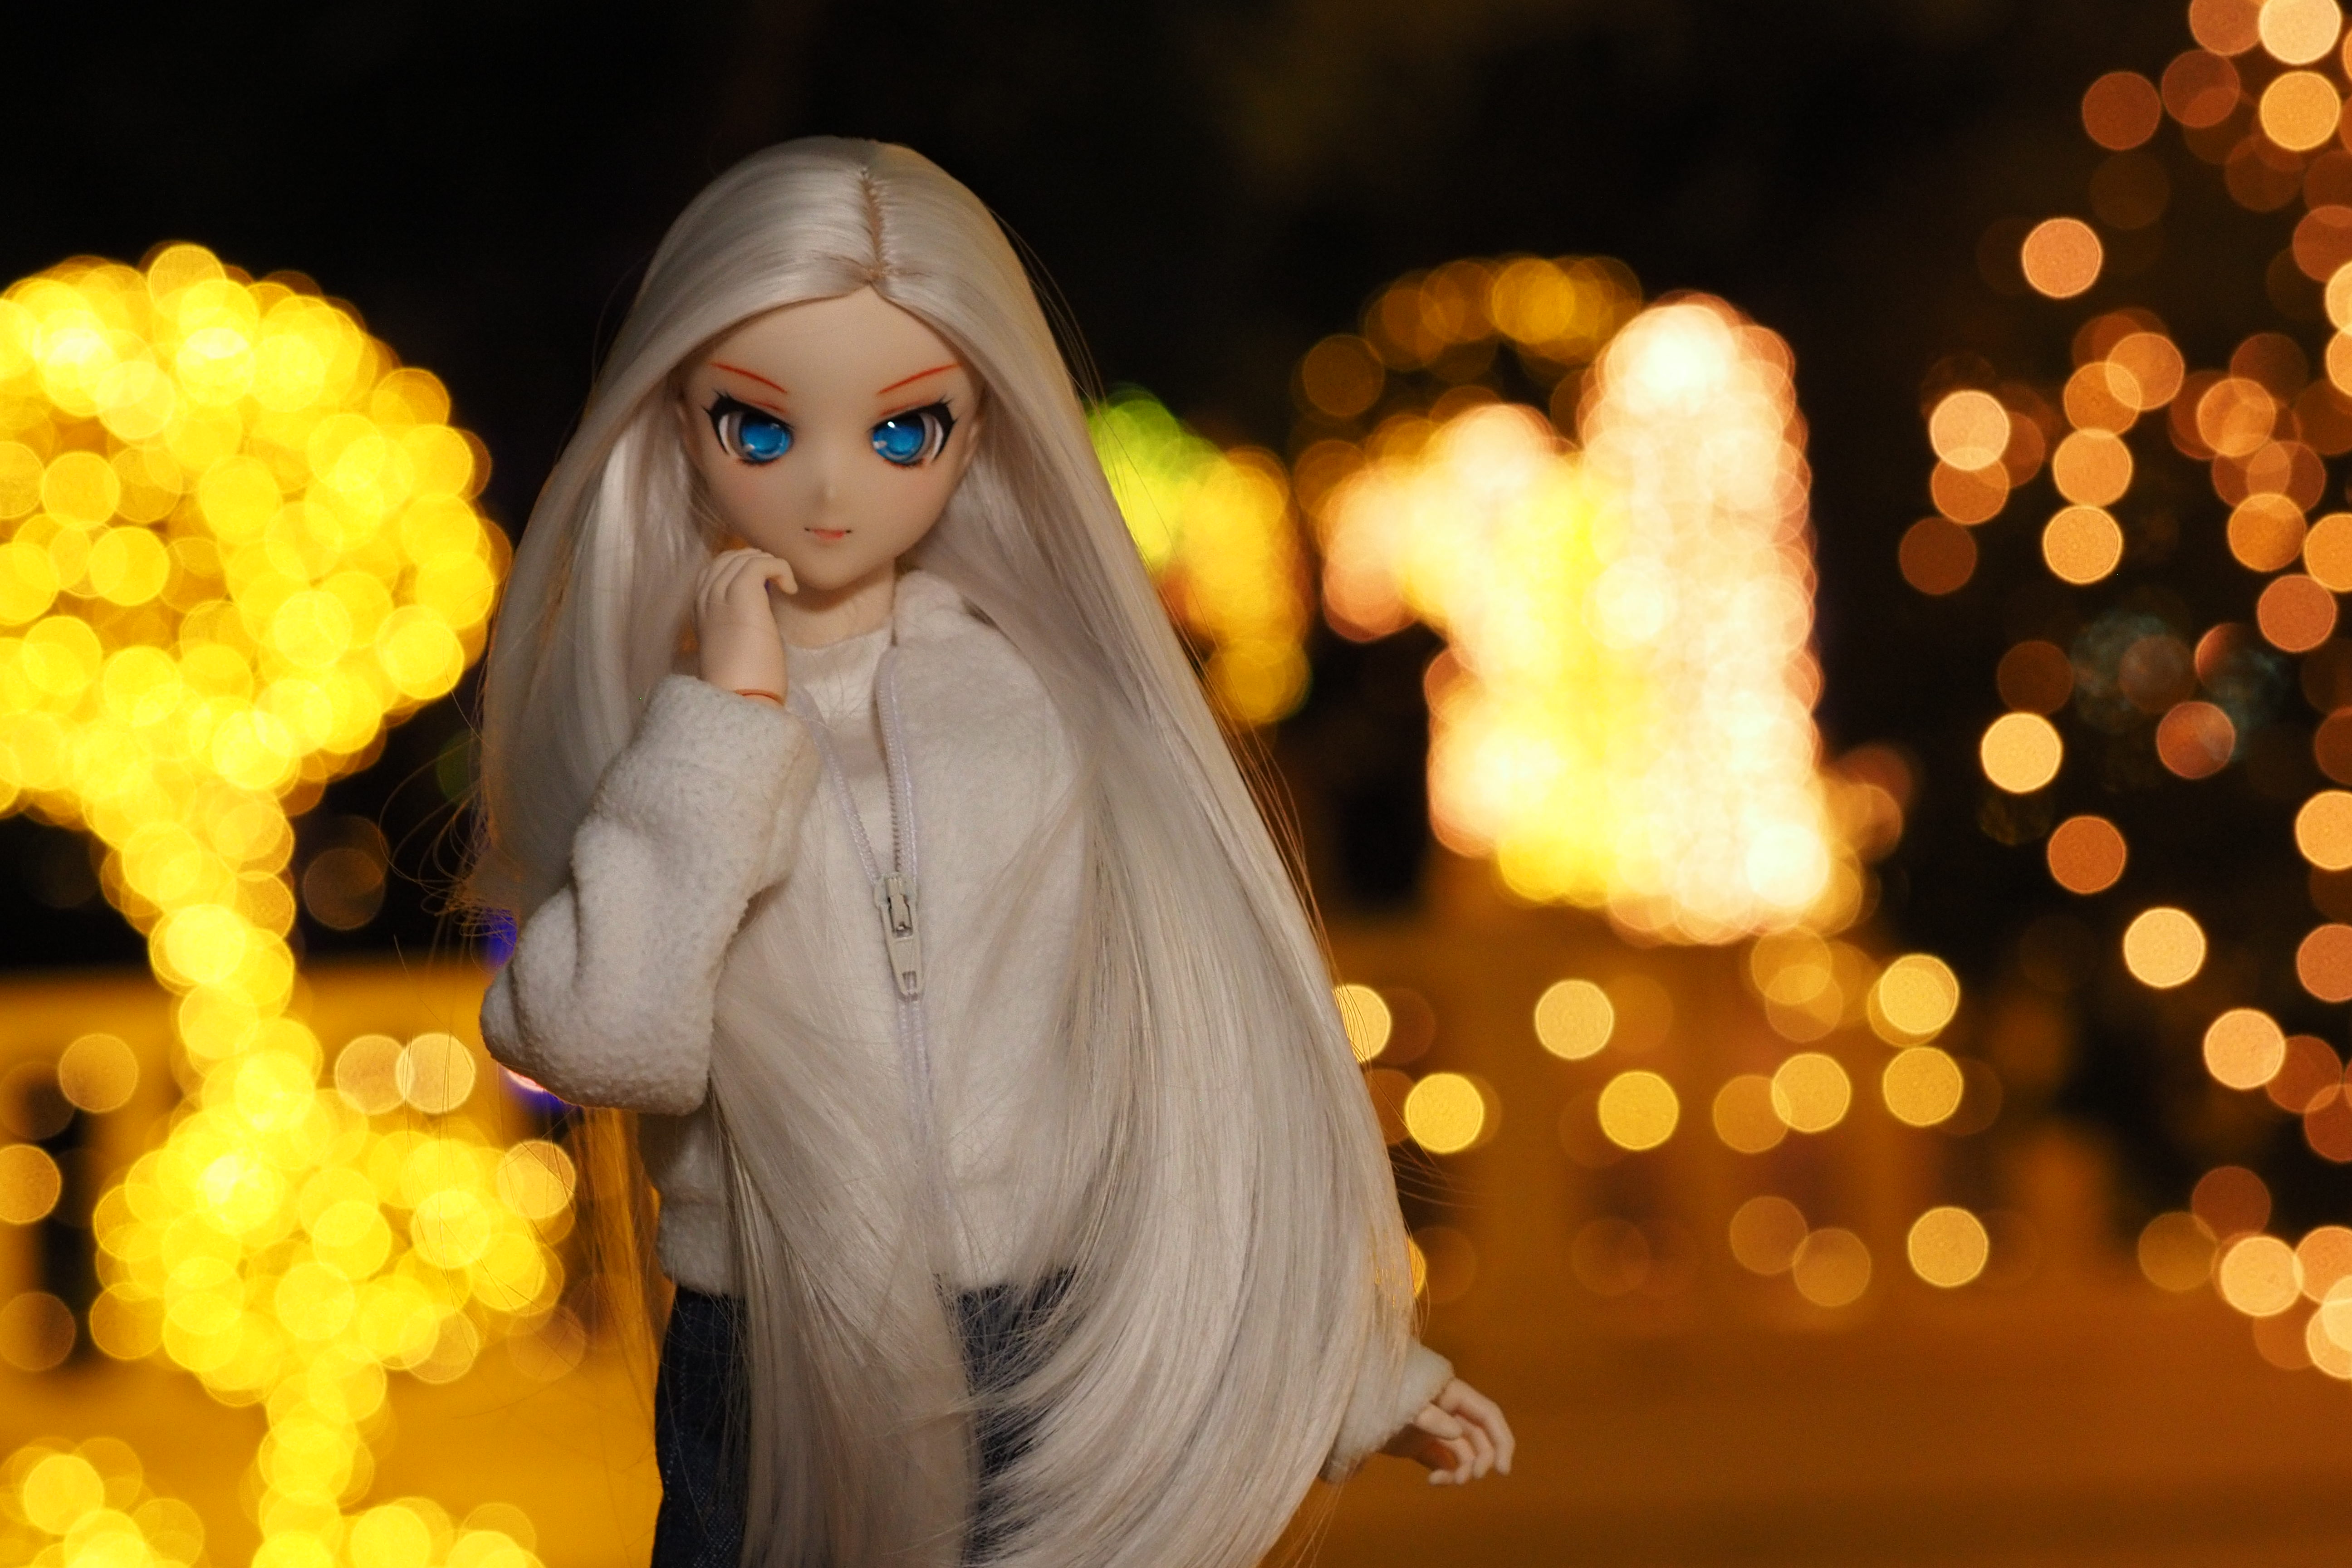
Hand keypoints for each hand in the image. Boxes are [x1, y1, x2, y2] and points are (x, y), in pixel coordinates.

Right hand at [694, 547, 796, 699]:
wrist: (738, 697)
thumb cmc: (742, 679)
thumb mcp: (732, 643)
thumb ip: (737, 619)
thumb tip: (760, 603)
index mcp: (700, 609)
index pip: (715, 569)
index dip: (742, 567)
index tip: (765, 583)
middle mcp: (705, 597)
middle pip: (728, 557)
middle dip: (756, 561)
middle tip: (777, 580)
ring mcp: (720, 594)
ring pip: (744, 557)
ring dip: (769, 564)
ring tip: (784, 585)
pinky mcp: (742, 594)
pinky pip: (762, 564)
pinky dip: (781, 569)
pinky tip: (790, 590)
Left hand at [1381, 1377, 1512, 1485]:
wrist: (1350, 1410)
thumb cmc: (1379, 1396)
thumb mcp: (1405, 1404)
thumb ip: (1430, 1417)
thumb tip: (1455, 1433)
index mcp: (1452, 1394)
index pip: (1488, 1415)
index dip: (1502, 1440)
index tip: (1503, 1470)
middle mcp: (1449, 1412)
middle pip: (1481, 1438)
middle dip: (1482, 1460)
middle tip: (1471, 1478)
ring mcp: (1436, 1430)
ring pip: (1464, 1454)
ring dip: (1462, 1471)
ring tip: (1444, 1480)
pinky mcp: (1422, 1447)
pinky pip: (1444, 1463)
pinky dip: (1445, 1475)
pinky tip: (1433, 1480)